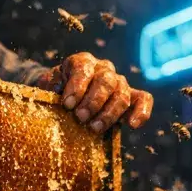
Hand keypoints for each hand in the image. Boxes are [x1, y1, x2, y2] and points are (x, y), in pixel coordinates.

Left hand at [36, 53, 152, 131]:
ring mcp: (119, 82)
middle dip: (93, 102)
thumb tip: (53, 96)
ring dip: (110, 113)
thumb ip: (50, 89)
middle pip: (106, 81)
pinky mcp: (131, 96)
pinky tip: (132, 125)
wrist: (67, 95)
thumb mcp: (48, 88)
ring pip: (122, 93)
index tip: (67, 104)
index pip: (83, 69)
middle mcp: (103, 69)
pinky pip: (143, 99)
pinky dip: (141, 111)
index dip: (77, 86)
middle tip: (80, 118)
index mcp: (82, 62)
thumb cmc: (57, 92)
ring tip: (95, 129)